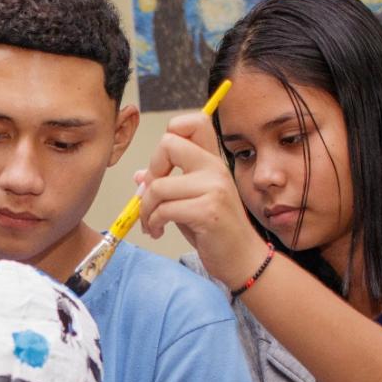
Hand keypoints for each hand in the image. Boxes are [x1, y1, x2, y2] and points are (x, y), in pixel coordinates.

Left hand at [138, 111, 269, 289]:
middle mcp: (215, 168)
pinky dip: (153, 222)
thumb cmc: (215, 232)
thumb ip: (170, 185)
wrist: (241, 259)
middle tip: (151, 195)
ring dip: (146, 209)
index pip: (193, 122)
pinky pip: (164, 209)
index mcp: (212, 160)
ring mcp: (214, 188)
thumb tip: (140, 176)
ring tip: (151, 223)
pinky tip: (158, 231)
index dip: (169, 135)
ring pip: (158, 186)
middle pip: (168, 144)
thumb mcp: (191, 201)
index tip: (163, 166)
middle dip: (151, 172)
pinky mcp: (208, 211)